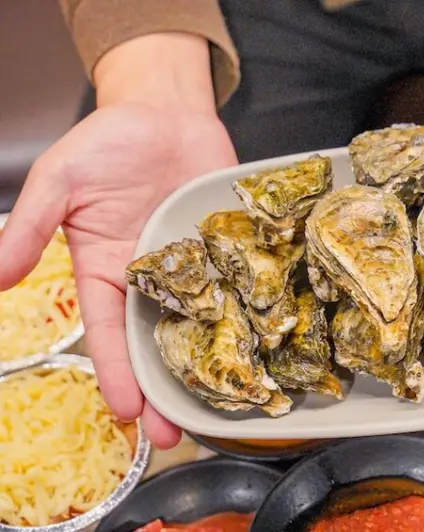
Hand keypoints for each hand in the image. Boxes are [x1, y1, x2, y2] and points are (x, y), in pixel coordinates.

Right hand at [0, 34, 237, 448]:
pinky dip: (249, 314)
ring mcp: (195, 266)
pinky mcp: (228, 249)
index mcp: (107, 271)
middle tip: (177, 435)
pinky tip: (261, 345)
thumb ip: (30, 225)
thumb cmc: (108, 142)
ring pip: (201, 324)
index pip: (109, 333)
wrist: (165, 110)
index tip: (124, 413)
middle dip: (163, 389)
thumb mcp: (61, 180)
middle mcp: (151, 278)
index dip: (116, 373)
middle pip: (157, 343)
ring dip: (209, 364)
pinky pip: (241, 284)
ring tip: (222, 406)